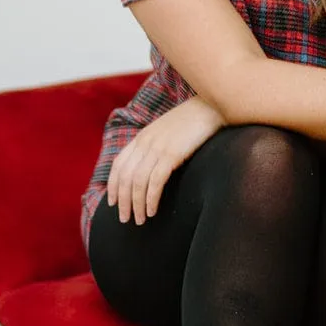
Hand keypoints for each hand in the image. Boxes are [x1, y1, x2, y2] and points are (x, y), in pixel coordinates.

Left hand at [107, 96, 224, 224]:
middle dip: (123, 201)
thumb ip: (156, 145)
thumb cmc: (194, 121)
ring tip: (140, 220)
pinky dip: (151, 199)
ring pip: (137, 182)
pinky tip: (152, 210)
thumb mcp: (168, 131)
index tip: (113, 202)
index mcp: (142, 136)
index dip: (113, 185)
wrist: (212, 105)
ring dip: (136, 204)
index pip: (118, 164)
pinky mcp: (172, 154)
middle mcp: (145, 142)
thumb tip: (152, 166)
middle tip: (126, 219)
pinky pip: (155, 181)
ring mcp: (157, 147)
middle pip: (125, 177)